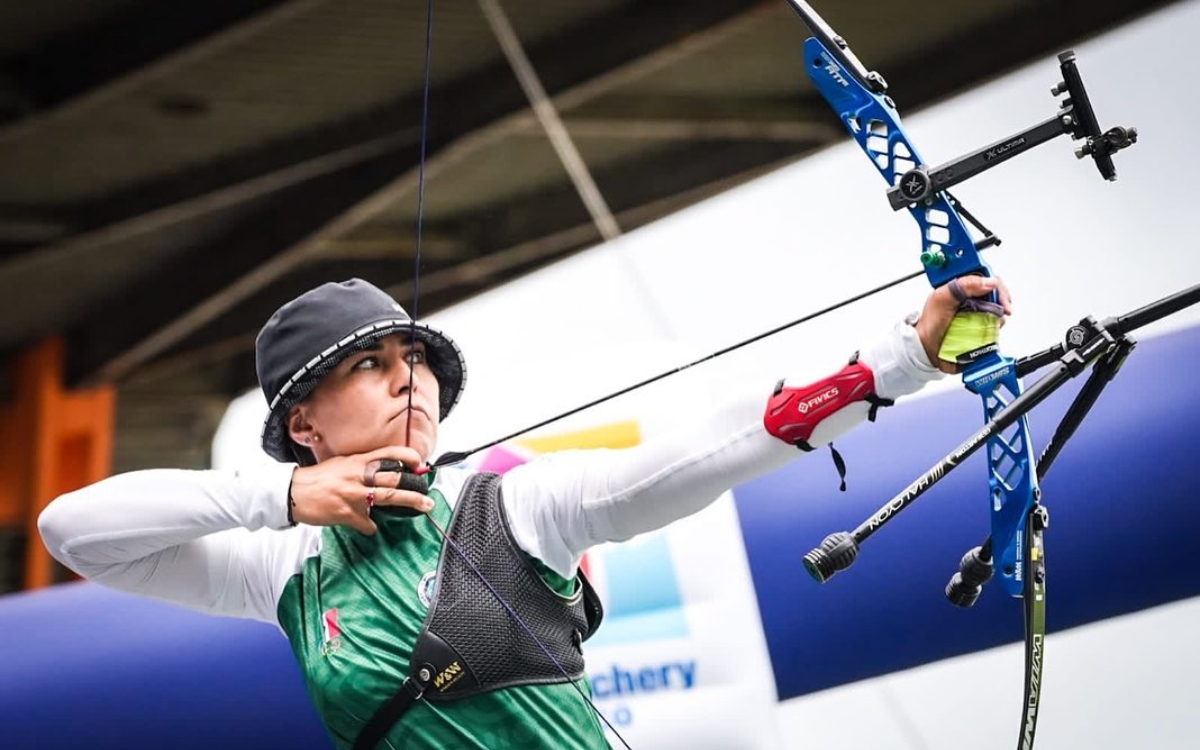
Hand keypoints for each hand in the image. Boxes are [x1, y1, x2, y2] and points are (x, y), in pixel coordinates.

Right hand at [288, 446, 432, 534]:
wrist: (294, 492)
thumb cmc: (318, 478)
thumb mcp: (342, 464)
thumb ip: (362, 467)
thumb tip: (384, 472)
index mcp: (358, 461)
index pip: (388, 453)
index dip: (408, 456)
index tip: (420, 463)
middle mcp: (359, 476)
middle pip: (395, 479)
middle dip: (416, 487)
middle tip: (429, 494)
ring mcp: (354, 495)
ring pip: (389, 499)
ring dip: (411, 503)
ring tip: (425, 506)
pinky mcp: (348, 514)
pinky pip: (368, 523)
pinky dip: (370, 527)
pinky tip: (368, 527)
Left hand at [915, 275, 1012, 373]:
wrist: (928, 349)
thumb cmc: (930, 324)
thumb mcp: (942, 299)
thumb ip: (962, 286)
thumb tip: (988, 282)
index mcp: (958, 285)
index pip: (983, 274)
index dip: (993, 280)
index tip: (998, 290)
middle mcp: (969, 296)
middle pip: (994, 290)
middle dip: (1001, 298)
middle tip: (1004, 308)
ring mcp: (976, 310)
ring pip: (997, 306)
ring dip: (1000, 313)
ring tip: (995, 320)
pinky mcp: (980, 324)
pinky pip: (995, 322)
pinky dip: (997, 325)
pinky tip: (991, 328)